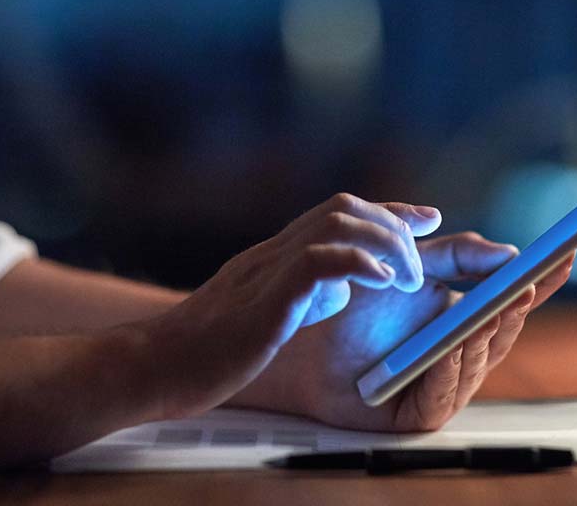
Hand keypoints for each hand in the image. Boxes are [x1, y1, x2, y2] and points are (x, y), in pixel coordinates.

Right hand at [137, 193, 441, 418]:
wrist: (153, 367)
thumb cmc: (207, 350)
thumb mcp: (265, 312)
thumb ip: (302, 292)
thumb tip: (342, 286)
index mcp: (276, 256)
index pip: (339, 214)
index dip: (388, 211)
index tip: (424, 218)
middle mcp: (274, 253)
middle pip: (345, 208)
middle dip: (393, 225)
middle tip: (420, 262)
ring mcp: (267, 271)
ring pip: (337, 224)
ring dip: (384, 244)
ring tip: (406, 279)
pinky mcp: (263, 301)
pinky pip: (317, 263)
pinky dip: (359, 265)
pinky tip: (383, 283)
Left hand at [229, 232, 573, 430]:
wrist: (302, 335)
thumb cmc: (354, 303)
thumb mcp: (412, 266)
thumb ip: (457, 255)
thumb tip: (508, 250)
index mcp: (464, 318)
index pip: (511, 300)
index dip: (540, 282)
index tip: (563, 256)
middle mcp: (460, 353)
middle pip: (501, 333)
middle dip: (515, 308)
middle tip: (526, 282)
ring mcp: (442, 383)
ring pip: (478, 362)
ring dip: (486, 334)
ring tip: (494, 307)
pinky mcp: (419, 414)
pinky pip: (444, 393)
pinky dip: (451, 367)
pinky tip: (453, 345)